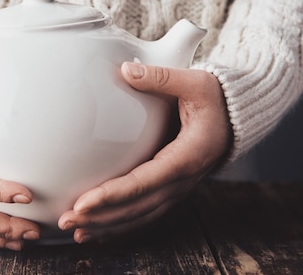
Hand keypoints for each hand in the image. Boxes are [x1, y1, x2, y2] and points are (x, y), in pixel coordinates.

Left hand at [58, 62, 231, 242]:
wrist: (236, 118)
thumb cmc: (216, 99)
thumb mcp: (196, 82)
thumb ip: (162, 77)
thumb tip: (126, 71)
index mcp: (186, 157)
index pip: (144, 182)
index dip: (112, 195)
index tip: (82, 203)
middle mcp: (182, 181)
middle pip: (137, 207)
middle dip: (101, 218)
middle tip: (65, 221)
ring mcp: (177, 189)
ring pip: (139, 217)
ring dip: (106, 226)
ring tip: (74, 231)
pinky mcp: (170, 190)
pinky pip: (144, 214)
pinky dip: (119, 226)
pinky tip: (95, 231)